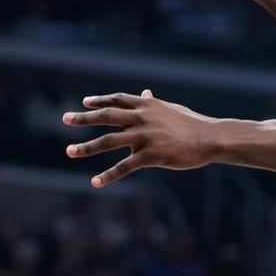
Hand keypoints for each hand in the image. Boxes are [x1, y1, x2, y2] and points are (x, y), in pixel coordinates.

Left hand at [63, 89, 216, 187]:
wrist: (210, 138)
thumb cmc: (192, 124)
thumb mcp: (171, 109)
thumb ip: (154, 103)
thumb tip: (145, 93)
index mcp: (148, 105)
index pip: (118, 100)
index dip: (101, 100)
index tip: (85, 102)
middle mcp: (143, 118)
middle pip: (106, 116)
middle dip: (84, 118)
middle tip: (65, 119)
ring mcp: (145, 136)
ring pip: (108, 141)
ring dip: (86, 147)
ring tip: (70, 151)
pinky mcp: (150, 155)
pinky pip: (124, 166)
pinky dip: (108, 175)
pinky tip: (95, 182)